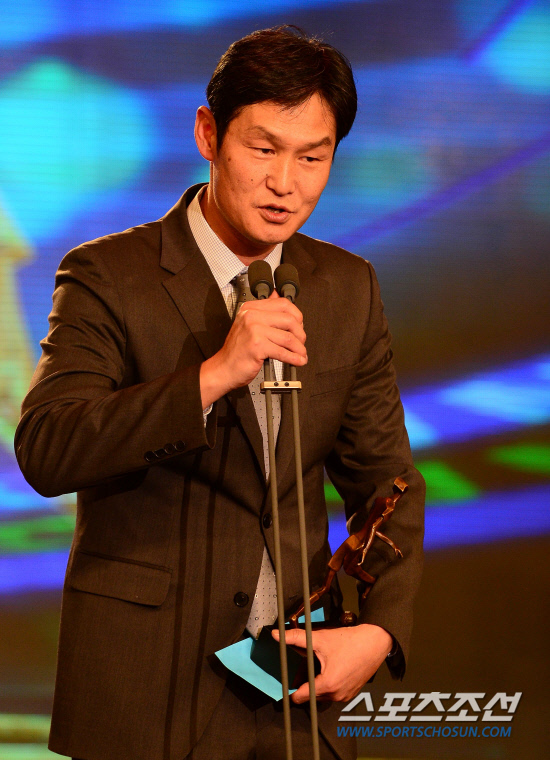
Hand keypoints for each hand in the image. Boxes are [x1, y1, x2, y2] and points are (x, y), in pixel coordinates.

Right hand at [200, 290, 306, 407]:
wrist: (223, 368)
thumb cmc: (237, 350)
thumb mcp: (248, 325)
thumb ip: (265, 313)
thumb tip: (279, 297)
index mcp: (251, 308)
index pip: (282, 304)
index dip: (297, 315)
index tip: (300, 325)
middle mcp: (252, 316)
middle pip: (289, 320)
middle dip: (300, 334)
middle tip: (301, 342)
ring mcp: (254, 330)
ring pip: (288, 337)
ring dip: (299, 348)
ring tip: (301, 354)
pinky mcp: (257, 346)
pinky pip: (283, 351)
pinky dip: (294, 358)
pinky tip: (297, 361)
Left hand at [272, 624, 392, 703]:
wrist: (375, 641)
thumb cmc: (351, 642)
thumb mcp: (320, 639)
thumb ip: (295, 638)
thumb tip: (278, 636)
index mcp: (328, 684)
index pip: (302, 697)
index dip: (291, 691)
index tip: (285, 686)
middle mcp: (337, 694)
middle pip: (312, 695)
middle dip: (305, 682)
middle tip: (303, 667)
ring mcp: (346, 695)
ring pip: (323, 694)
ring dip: (318, 683)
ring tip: (318, 665)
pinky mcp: (352, 693)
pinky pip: (334, 692)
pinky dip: (329, 683)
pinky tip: (330, 668)